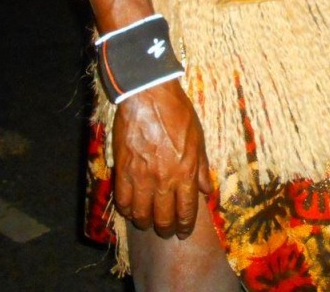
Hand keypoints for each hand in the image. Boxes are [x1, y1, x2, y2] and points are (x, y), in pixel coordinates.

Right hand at [112, 79, 212, 238]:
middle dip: (166, 229)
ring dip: (145, 223)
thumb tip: (207, 190)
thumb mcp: (198, 139)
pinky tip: (130, 210)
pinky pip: (122, 200)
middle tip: (166, 231)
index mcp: (185, 172)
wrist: (148, 96)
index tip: (183, 233)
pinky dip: (126, 209)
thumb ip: (201, 167)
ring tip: (148, 223)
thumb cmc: (177, 113)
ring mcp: (141, 177)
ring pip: (141, 214)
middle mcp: (163, 180)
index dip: (185, 226)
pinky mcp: (123, 170)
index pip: (186, 211)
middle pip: (163, 218)